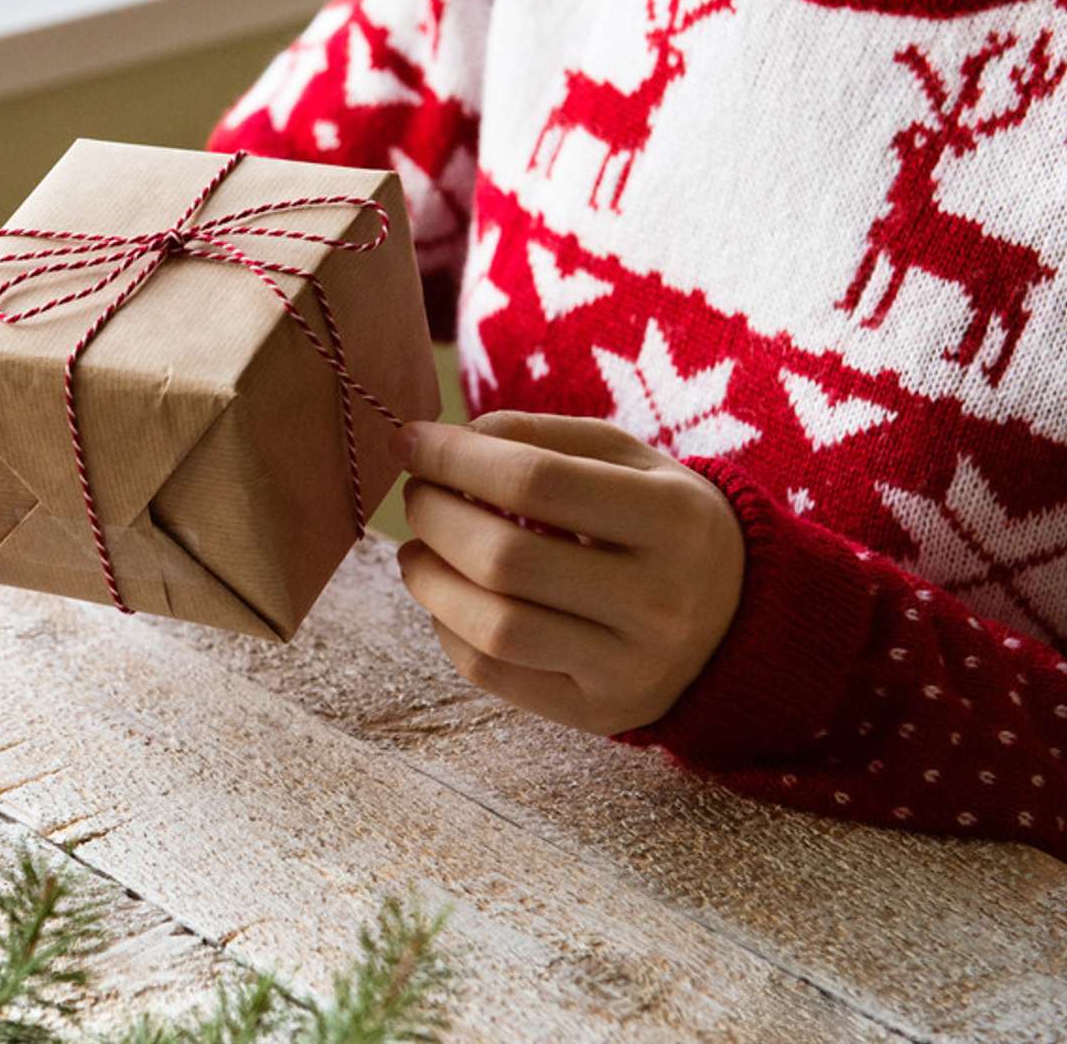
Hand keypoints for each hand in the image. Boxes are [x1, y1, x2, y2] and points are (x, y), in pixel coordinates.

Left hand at [394, 411, 744, 735]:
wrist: (739, 618)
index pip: (537, 482)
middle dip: (436, 518)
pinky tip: (447, 599)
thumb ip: (540, 438)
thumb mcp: (628, 460)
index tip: (412, 440)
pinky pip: (494, 674)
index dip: (457, 458)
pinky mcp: (599, 713)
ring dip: (430, 581)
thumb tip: (445, 440)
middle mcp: (659, 600)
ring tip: (417, 551)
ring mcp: (631, 667)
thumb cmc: (661, 522)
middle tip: (416, 496)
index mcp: (672, 519)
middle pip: (506, 560)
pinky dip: (449, 630)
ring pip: (494, 628)